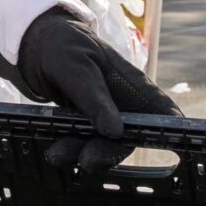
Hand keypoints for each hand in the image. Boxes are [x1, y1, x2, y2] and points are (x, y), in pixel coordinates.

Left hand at [13, 9, 179, 174]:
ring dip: (81, 154)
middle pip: (128, 139)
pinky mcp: (83, 126)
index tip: (162, 150)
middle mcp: (123, 106)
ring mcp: (103, 118)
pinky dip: (67, 150)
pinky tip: (52, 150)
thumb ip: (94, 97)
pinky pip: (80, 144)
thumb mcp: (76, 65)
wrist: (36, 48)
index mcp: (133, 85)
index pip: (162, 113)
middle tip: (87, 160)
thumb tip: (116, 132)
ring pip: (101, 146)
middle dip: (108, 153)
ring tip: (56, 154)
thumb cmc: (63, 46)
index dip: (169, 133)